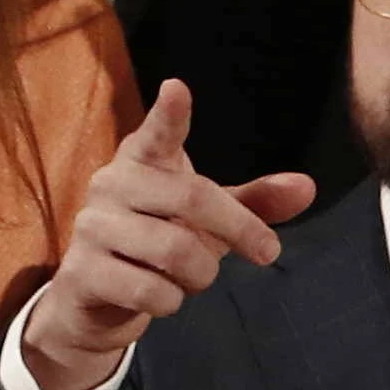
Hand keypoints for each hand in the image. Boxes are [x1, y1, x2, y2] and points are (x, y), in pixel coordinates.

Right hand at [21, 80, 311, 389]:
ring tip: (192, 276)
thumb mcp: (210, 220)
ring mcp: (91, 227)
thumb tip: (308, 187)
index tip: (178, 88)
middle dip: (241, 230)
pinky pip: (151, 290)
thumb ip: (256, 203)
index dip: (169, 113)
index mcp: (143, 162)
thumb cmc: (161, 241)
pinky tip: (159, 295)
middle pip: (192, 198)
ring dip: (202, 274)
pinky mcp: (81, 271)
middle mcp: (110, 185)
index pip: (157, 133)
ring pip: (174, 251)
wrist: (96, 298)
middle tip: (268, 252)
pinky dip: (171, 301)